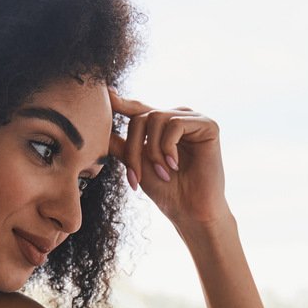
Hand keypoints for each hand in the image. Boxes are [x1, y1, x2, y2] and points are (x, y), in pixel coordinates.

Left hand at [109, 89, 228, 226]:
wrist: (191, 212)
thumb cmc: (167, 192)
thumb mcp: (137, 165)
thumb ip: (122, 146)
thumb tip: (99, 130)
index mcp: (161, 126)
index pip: (138, 110)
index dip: (122, 103)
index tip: (107, 95)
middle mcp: (177, 118)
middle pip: (141, 117)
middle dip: (133, 148)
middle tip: (136, 176)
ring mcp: (193, 120)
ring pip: (156, 118)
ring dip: (152, 150)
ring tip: (162, 173)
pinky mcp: (207, 125)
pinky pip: (176, 123)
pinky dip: (168, 147)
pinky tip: (175, 165)